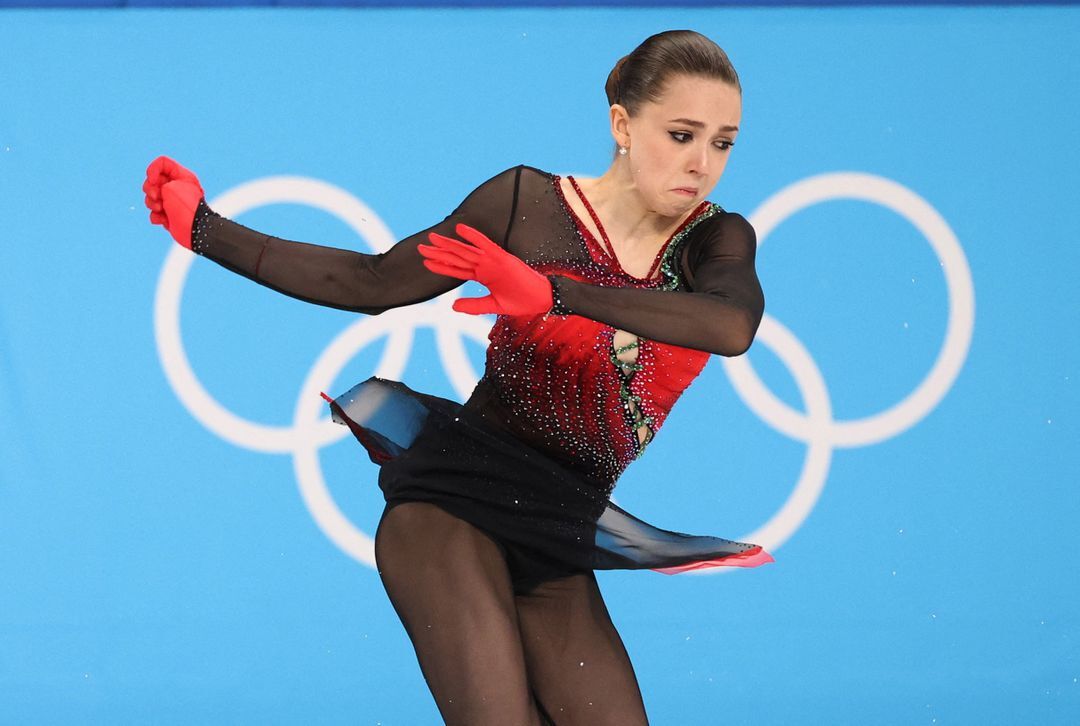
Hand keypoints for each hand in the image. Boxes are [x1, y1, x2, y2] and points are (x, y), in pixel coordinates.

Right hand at [143, 155, 204, 248]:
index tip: (153, 181)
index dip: (153, 170)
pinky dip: (156, 217)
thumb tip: (154, 194)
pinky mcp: (169, 215)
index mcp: (182, 176)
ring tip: (162, 209)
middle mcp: (177, 187)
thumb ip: (157, 183)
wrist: (195, 231)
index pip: (162, 163)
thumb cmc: (186, 207)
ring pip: (150, 198)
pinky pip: (154, 213)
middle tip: (158, 197)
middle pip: (152, 181)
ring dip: (152, 204)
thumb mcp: (170, 188)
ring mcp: (172, 201)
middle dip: (150, 190)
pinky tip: (165, 220)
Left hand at [417, 223, 553, 315]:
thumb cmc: (521, 301)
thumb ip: (474, 306)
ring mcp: (493, 261)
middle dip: (439, 252)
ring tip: (433, 238)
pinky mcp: (502, 258)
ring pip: (466, 251)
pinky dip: (474, 237)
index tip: (425, 262)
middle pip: (457, 258)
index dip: (441, 266)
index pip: (457, 270)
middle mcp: (485, 266)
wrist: (541, 300)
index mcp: (483, 276)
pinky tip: (461, 229)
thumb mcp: (493, 306)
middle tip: (421, 247)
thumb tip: (452, 306)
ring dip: (450, 244)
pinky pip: (485, 245)